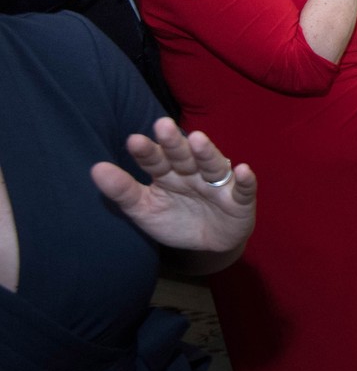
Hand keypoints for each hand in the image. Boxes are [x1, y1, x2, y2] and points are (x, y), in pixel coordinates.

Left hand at [90, 117, 255, 255]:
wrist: (209, 244)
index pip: (156, 160)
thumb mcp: (145, 210)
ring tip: (197, 140)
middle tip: (162, 126)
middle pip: (184, 156)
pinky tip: (242, 170)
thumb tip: (95, 168)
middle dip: (174, 143)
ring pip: (213, 166)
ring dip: (207, 153)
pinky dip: (246, 180)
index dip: (146, 152)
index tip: (133, 141)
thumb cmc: (176, 219)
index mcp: (169, 173)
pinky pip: (245, 189)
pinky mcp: (241, 200)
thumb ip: (122, 191)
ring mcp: (219, 185)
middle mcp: (194, 173)